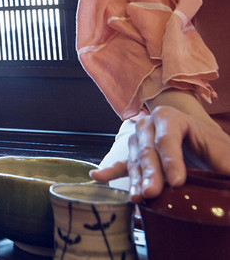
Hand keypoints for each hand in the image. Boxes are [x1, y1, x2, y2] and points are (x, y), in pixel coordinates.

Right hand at [90, 106, 229, 201]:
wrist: (201, 143)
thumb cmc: (214, 148)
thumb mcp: (223, 152)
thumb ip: (224, 164)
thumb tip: (228, 179)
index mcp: (172, 117)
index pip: (168, 138)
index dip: (172, 160)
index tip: (178, 182)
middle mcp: (150, 124)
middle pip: (147, 150)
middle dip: (150, 173)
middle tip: (153, 193)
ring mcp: (139, 139)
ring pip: (134, 160)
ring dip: (136, 180)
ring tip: (138, 197)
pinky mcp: (134, 155)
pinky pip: (122, 164)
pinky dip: (111, 172)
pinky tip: (99, 177)